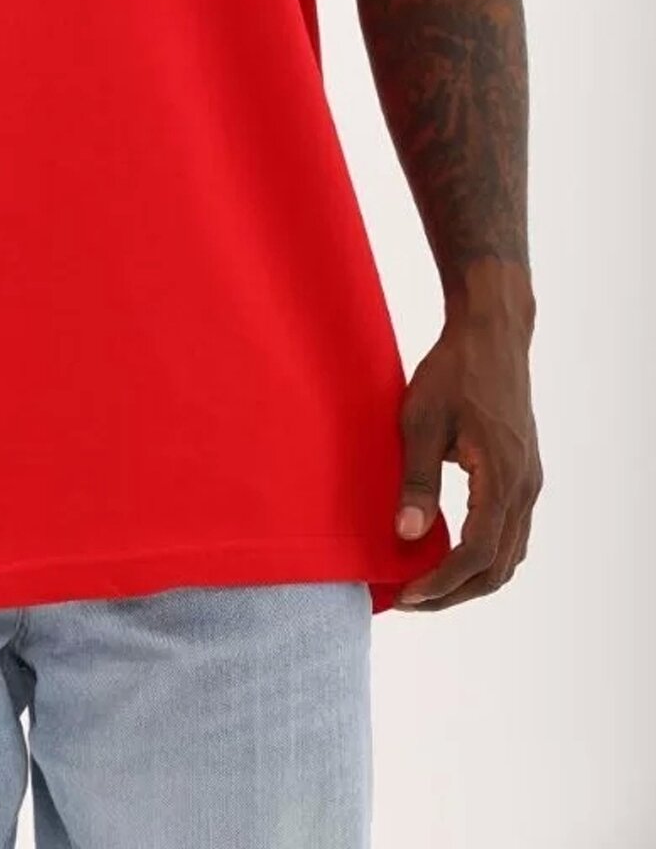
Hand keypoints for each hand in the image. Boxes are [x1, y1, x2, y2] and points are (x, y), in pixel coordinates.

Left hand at [392, 305, 542, 608]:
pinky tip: (450, 552)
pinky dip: (484, 556)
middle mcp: (524, 487)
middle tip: (410, 599)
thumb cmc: (453, 371)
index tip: (405, 595)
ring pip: (509, 555)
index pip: (476, 555)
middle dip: (453, 592)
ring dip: (470, 578)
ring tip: (426, 584)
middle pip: (498, 567)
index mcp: (501, 477)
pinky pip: (511, 533)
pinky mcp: (525, 475)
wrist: (491, 335)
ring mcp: (529, 482)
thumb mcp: (420, 421)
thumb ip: (416, 480)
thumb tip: (406, 534)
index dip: (440, 583)